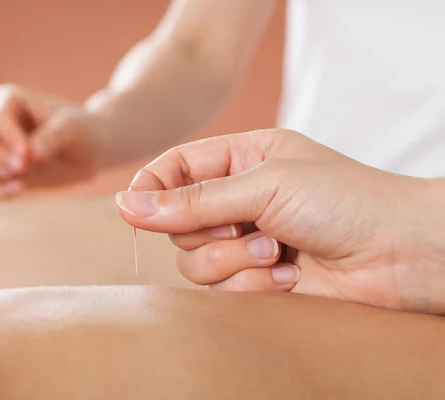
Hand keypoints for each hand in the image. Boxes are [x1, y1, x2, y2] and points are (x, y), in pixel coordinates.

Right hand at [0, 84, 103, 195]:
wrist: (93, 151)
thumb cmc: (83, 130)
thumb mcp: (73, 126)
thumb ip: (54, 135)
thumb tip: (33, 154)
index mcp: (11, 101)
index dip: (8, 136)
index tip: (29, 152)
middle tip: (21, 167)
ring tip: (17, 180)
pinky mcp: (3, 173)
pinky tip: (19, 190)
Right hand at [116, 129, 444, 314]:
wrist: (398, 253)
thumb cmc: (345, 201)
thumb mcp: (264, 185)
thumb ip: (194, 199)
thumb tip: (129, 204)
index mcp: (243, 158)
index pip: (176, 167)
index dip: (152, 186)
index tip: (133, 207)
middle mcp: (239, 199)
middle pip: (178, 220)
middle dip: (207, 231)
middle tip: (245, 228)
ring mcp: (246, 239)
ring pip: (193, 259)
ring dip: (232, 261)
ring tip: (274, 253)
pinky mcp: (256, 278)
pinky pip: (221, 288)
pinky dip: (251, 284)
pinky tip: (288, 277)